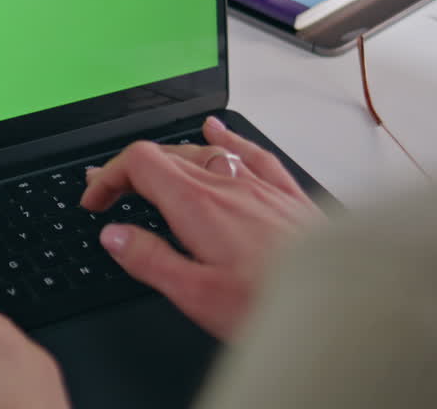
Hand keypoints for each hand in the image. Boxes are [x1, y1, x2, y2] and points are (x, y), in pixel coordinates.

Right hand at [80, 116, 322, 339]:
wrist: (341, 304)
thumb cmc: (271, 305)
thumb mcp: (195, 294)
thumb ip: (149, 260)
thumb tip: (114, 235)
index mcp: (198, 206)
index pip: (139, 164)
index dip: (108, 176)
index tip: (95, 200)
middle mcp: (227, 184)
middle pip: (166, 155)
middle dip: (129, 170)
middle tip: (110, 192)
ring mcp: (258, 185)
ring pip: (202, 152)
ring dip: (167, 157)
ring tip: (147, 170)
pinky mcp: (285, 194)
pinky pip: (249, 152)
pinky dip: (225, 138)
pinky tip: (217, 131)